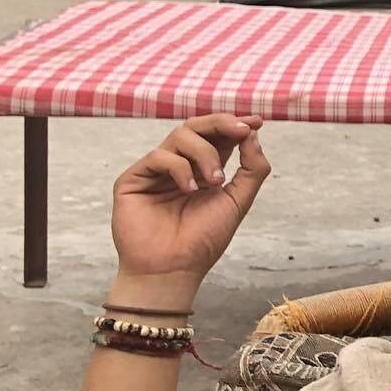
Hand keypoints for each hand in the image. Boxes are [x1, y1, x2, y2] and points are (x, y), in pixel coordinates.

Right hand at [111, 115, 270, 302]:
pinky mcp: (133, 179)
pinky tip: (190, 190)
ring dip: (205, 153)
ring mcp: (156, 171)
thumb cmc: (204, 239)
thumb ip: (252, 169)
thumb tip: (254, 134)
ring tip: (215, 180)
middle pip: (198, 127)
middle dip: (222, 123)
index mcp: (204, 170)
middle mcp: (180, 166)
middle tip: (241, 130)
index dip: (236, 125)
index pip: (219, 137)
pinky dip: (180, 168)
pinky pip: (159, 156)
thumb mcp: (238, 201)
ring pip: (180, 135)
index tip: (257, 122)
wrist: (173, 268)